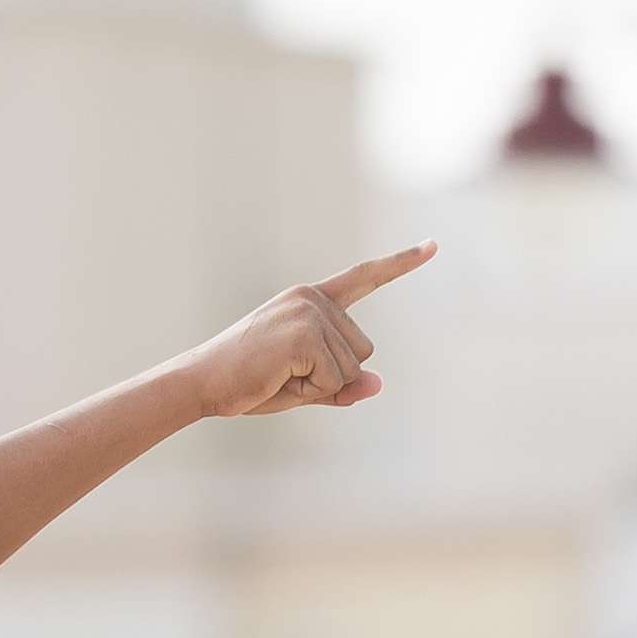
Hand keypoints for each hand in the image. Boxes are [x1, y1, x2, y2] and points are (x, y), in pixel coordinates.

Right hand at [186, 244, 432, 418]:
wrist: (202, 382)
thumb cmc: (249, 383)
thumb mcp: (303, 385)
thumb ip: (342, 385)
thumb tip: (378, 384)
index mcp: (311, 299)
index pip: (364, 277)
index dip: (402, 264)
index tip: (434, 245)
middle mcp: (312, 298)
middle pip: (362, 350)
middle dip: (332, 375)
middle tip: (285, 374)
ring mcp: (308, 313)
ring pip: (350, 368)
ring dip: (318, 385)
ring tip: (278, 376)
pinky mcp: (303, 335)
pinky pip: (333, 379)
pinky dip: (310, 391)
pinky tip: (279, 379)